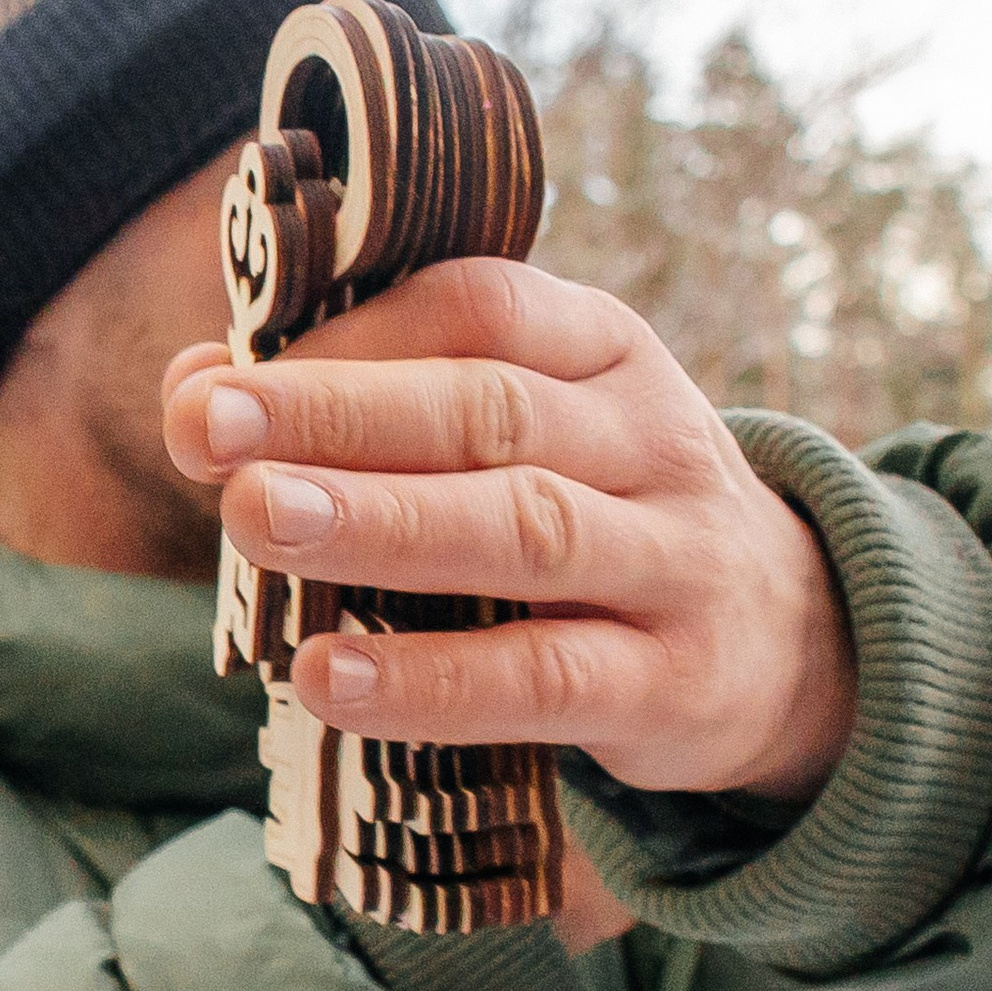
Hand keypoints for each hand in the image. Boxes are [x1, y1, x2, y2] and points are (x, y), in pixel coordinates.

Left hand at [163, 258, 856, 807]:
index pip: (480, 308)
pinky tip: (331, 679)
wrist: (798, 645)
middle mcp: (650, 439)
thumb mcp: (523, 439)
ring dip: (381, 525)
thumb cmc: (600, 519)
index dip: (349, 336)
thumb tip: (193, 390)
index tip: (224, 376)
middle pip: (489, 411)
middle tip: (209, 427)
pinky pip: (545, 677)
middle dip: (339, 414)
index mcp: (606, 351)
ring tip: (254, 520)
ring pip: (524, 529)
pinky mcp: (672, 682)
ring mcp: (672, 560)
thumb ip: (374, 406)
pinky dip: (434, 682)